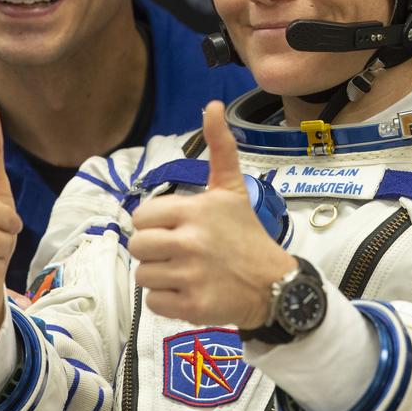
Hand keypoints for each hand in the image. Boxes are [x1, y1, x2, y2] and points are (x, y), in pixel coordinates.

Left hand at [129, 101, 294, 326]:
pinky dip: (166, 300)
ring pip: (143, 274)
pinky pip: (153, 302)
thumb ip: (219, 147)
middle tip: (180, 252)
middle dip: (155, 250)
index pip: (142, 216)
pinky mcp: (192, 306)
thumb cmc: (246, 234)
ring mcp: (191, 275)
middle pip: (138, 246)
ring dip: (160, 275)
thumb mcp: (232, 189)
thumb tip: (212, 104)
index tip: (175, 229)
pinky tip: (187, 290)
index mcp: (195, 210)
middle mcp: (191, 242)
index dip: (154, 224)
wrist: (273, 284)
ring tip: (185, 271)